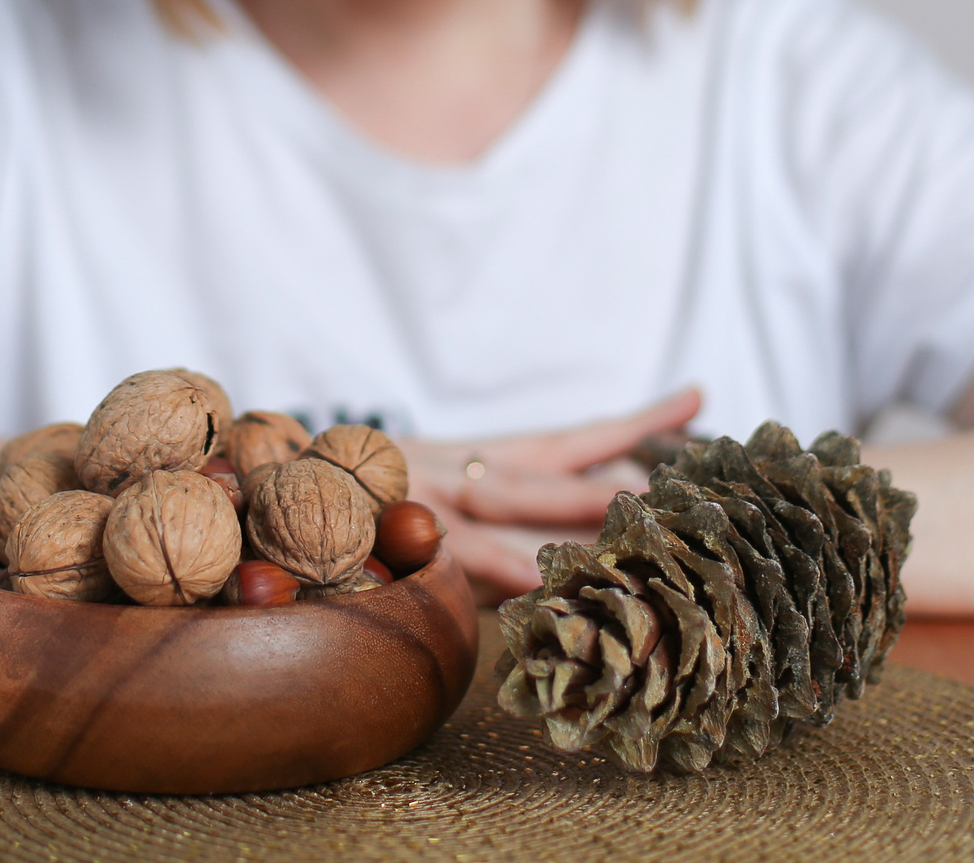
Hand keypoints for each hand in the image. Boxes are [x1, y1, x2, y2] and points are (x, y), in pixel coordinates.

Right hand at [400, 386, 702, 602]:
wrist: (275, 482)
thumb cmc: (371, 495)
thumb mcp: (446, 485)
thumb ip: (514, 497)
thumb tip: (601, 492)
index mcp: (487, 455)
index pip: (575, 437)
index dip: (635, 421)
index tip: (698, 397)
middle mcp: (467, 467)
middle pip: (558, 465)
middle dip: (618, 470)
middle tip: (678, 479)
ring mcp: (433, 495)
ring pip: (513, 498)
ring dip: (571, 508)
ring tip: (630, 508)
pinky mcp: (401, 528)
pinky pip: (456, 551)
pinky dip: (495, 563)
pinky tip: (534, 578)